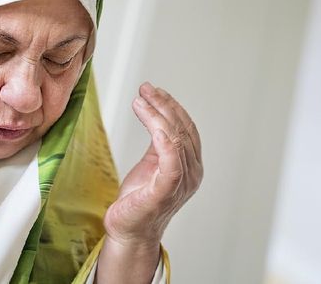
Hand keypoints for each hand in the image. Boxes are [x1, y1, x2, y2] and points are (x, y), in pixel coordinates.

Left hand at [104, 82, 202, 245]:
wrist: (128, 230)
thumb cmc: (138, 200)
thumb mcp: (151, 164)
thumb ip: (159, 144)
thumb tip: (156, 114)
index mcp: (190, 166)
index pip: (186, 129)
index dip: (171, 106)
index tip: (153, 91)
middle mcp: (192, 173)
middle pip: (182, 129)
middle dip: (163, 105)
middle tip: (145, 89)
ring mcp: (181, 182)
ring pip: (175, 138)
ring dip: (157, 114)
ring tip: (140, 100)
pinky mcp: (166, 190)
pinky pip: (170, 158)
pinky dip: (161, 134)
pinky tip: (148, 118)